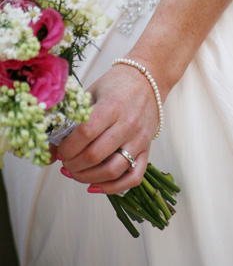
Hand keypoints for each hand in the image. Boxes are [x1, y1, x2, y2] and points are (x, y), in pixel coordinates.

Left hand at [56, 57, 159, 193]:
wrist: (147, 81)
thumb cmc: (116, 85)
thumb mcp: (90, 94)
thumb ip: (70, 118)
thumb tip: (49, 149)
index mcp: (113, 106)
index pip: (85, 133)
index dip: (67, 146)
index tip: (59, 148)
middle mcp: (128, 124)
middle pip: (96, 155)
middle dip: (73, 164)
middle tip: (65, 161)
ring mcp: (140, 139)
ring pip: (113, 170)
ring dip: (88, 177)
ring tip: (76, 172)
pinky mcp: (147, 149)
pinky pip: (134, 176)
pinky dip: (114, 187)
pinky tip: (95, 186)